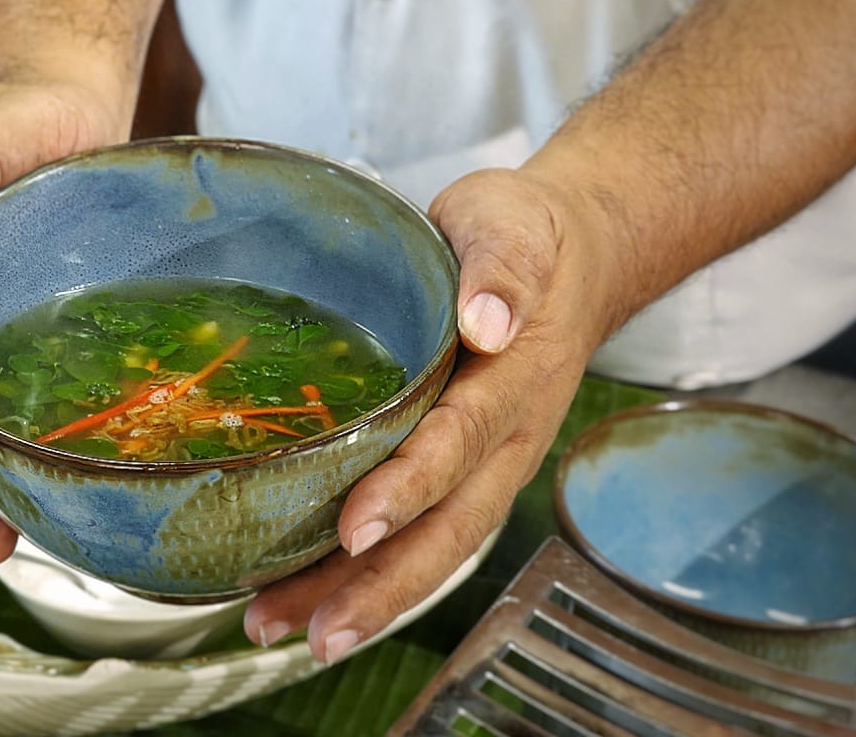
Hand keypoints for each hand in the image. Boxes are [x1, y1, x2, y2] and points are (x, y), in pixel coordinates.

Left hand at [242, 167, 617, 662]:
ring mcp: (488, 464)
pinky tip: (302, 593)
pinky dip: (362, 571)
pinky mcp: (464, 469)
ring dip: (364, 598)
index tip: (353, 529)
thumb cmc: (527, 236)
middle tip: (315, 634)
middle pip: (446, 531)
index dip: (407, 490)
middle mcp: (506, 440)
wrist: (571, 257)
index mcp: (515, 380)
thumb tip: (487, 321)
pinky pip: (419, 532)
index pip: (457, 444)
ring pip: (432, 548)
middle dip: (381, 588)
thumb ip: (501, 265)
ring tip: (284, 630)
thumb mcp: (510, 222)